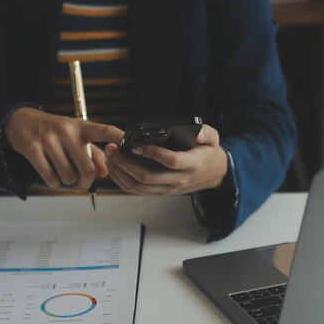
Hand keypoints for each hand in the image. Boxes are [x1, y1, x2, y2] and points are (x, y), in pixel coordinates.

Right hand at [4, 107, 123, 190]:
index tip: (131, 147)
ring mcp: (49, 139)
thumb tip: (105, 173)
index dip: (120, 139)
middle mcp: (67, 131)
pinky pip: (50, 178)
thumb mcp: (75, 135)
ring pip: (68, 176)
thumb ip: (93, 154)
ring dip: (68, 182)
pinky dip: (54, 183)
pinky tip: (52, 175)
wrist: (20, 121)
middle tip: (82, 184)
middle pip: (87, 168)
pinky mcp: (33, 149)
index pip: (105, 130)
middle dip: (86, 182)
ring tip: (63, 174)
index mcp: (81, 126)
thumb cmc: (54, 130)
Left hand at [105, 124, 227, 194]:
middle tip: (113, 149)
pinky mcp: (159, 191)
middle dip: (126, 163)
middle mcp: (178, 179)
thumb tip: (196, 132)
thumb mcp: (213, 138)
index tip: (136, 145)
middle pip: (147, 177)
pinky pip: (136, 190)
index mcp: (192, 164)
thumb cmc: (207, 152)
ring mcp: (168, 188)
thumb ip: (206, 133)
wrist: (210, 173)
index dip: (153, 153)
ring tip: (110, 156)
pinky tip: (114, 167)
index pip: (171, 161)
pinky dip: (122, 180)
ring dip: (120, 172)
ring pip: (138, 187)